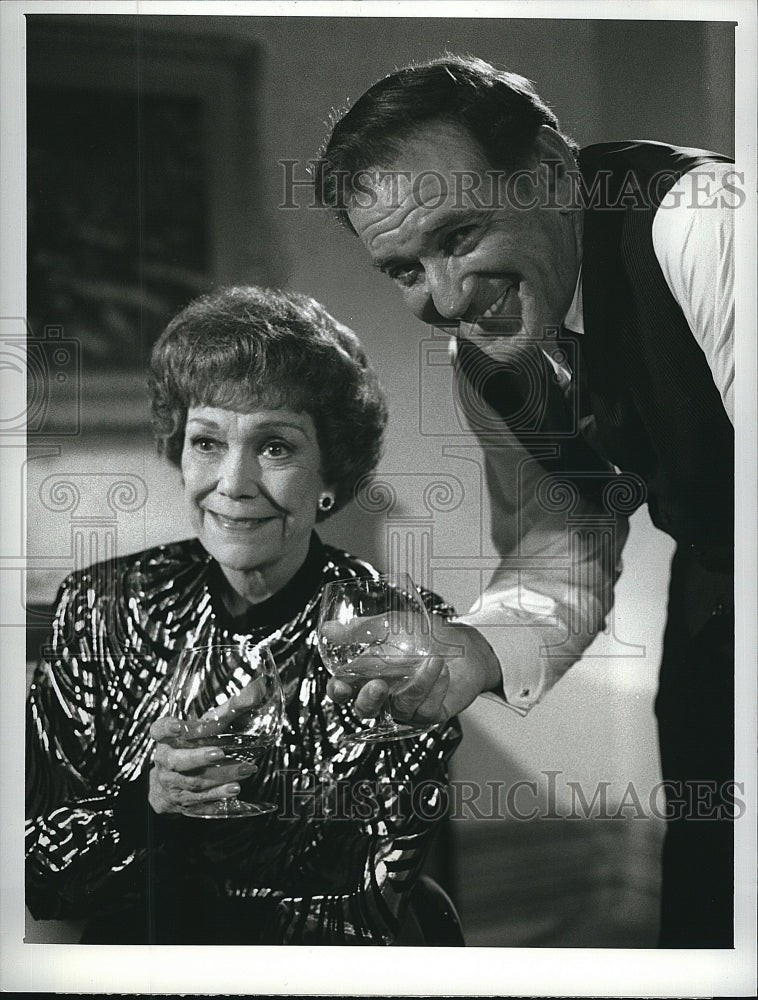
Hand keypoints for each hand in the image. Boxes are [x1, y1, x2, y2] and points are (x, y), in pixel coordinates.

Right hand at [148, 715, 255, 814]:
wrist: (168, 786)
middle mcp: (166, 762)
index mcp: (167, 740)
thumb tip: (259, 688)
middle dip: (199, 758)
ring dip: (220, 777)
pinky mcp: (184, 802)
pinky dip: (217, 797)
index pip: (159, 730)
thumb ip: (230, 709)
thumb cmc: (193, 747)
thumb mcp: (206, 727)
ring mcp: (173, 784)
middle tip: (219, 753)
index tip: (177, 726)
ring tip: (244, 770)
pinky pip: (200, 802)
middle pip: (177, 761)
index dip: (166, 728)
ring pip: (194, 783)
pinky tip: (234, 791)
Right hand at [324, 615, 500, 724]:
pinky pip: (425, 710)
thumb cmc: (427, 635)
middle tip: (378, 684)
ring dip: (417, 683)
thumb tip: (329, 629)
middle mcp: (386, 694)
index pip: (345, 690)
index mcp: (370, 674)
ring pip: (399, 708)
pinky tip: (443, 671)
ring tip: (433, 659)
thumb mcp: (391, 625)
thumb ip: (361, 630)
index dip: (338, 691)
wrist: (465, 644)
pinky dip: (435, 687)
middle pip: (365, 710)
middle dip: (368, 700)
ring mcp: (408, 707)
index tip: (340, 684)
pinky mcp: (430, 715)